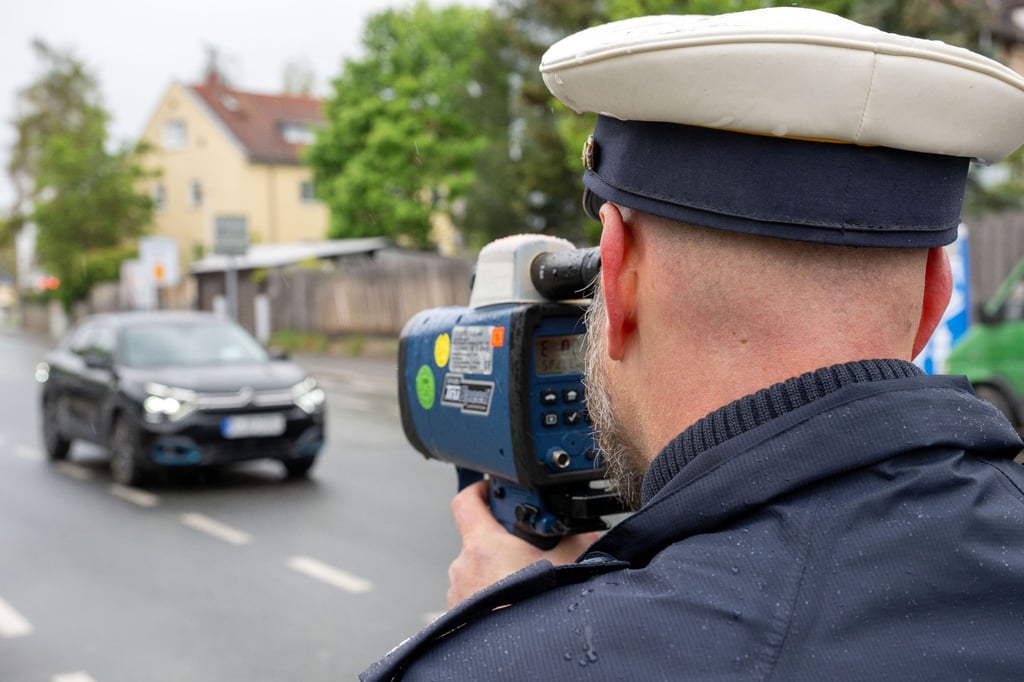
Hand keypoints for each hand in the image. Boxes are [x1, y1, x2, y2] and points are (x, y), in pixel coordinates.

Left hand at [446, 480, 599, 608]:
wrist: (517, 657)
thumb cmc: (533, 610)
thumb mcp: (567, 566)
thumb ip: (576, 541)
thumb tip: (588, 532)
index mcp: (483, 544)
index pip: (467, 501)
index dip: (479, 488)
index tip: (491, 486)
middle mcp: (463, 565)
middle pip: (477, 538)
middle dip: (502, 538)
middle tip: (527, 545)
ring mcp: (458, 591)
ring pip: (476, 568)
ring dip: (497, 569)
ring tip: (525, 578)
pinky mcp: (458, 614)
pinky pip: (473, 593)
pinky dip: (491, 592)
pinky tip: (514, 601)